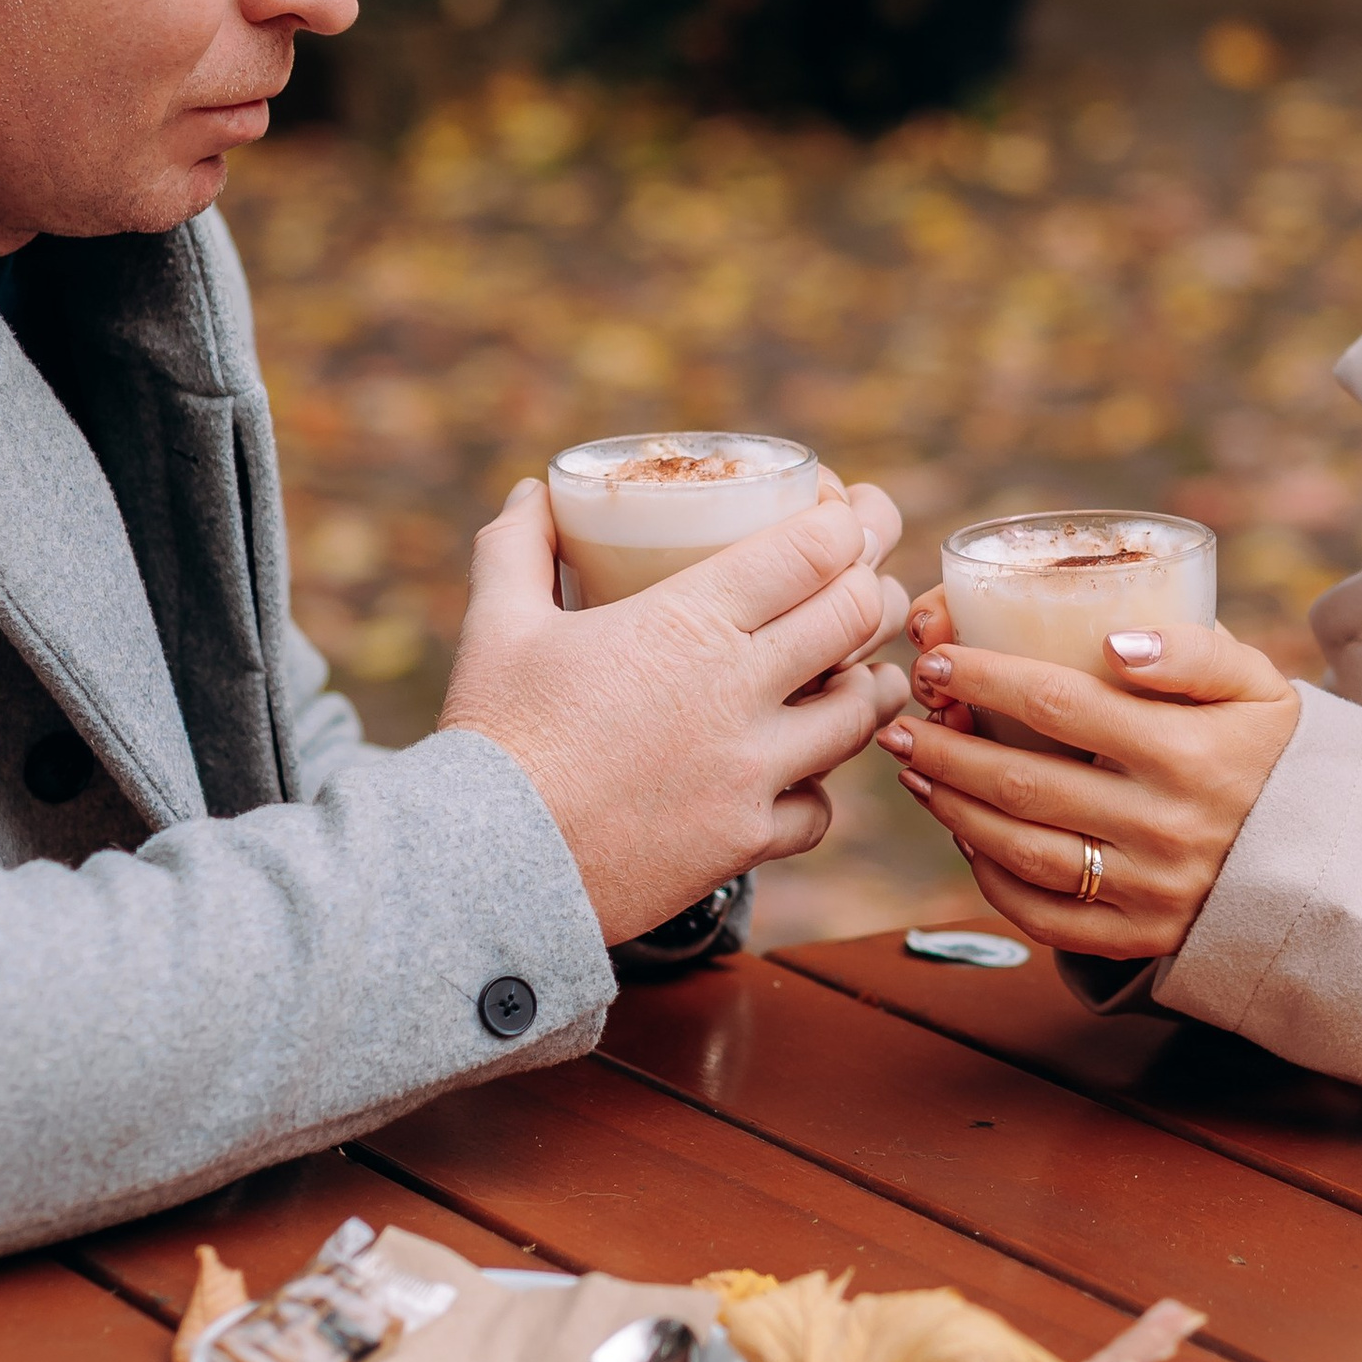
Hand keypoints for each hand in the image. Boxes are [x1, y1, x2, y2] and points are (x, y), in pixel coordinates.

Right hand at [443, 477, 909, 941]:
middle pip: (856, 617)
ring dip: (870, 685)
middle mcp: (737, 690)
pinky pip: (819, 809)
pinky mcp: (746, 841)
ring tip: (868, 672)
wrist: (486, 868)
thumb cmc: (492, 739)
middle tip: (872, 580)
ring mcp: (750, 771)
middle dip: (875, 587)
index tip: (854, 514)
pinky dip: (817, 787)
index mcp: (687, 622)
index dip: (850, 522)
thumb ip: (518, 548)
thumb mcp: (497, 626)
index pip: (813, 550)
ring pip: (860, 713)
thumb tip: (531, 494)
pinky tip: (801, 774)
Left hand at [880, 593, 1298, 957]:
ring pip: (1021, 850)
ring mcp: (1148, 888)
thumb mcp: (1257, 684)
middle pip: (1022, 781)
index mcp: (1187, 751)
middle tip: (900, 722)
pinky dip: (991, 877)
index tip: (935, 660)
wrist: (1327, 859)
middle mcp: (1162, 825)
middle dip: (945, 748)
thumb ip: (1194, 648)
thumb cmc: (1273, 752)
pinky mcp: (1139, 936)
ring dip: (954, 808)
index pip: (1057, 702)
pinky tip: (965, 836)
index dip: (983, 678)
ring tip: (916, 772)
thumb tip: (1112, 641)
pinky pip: (1044, 915)